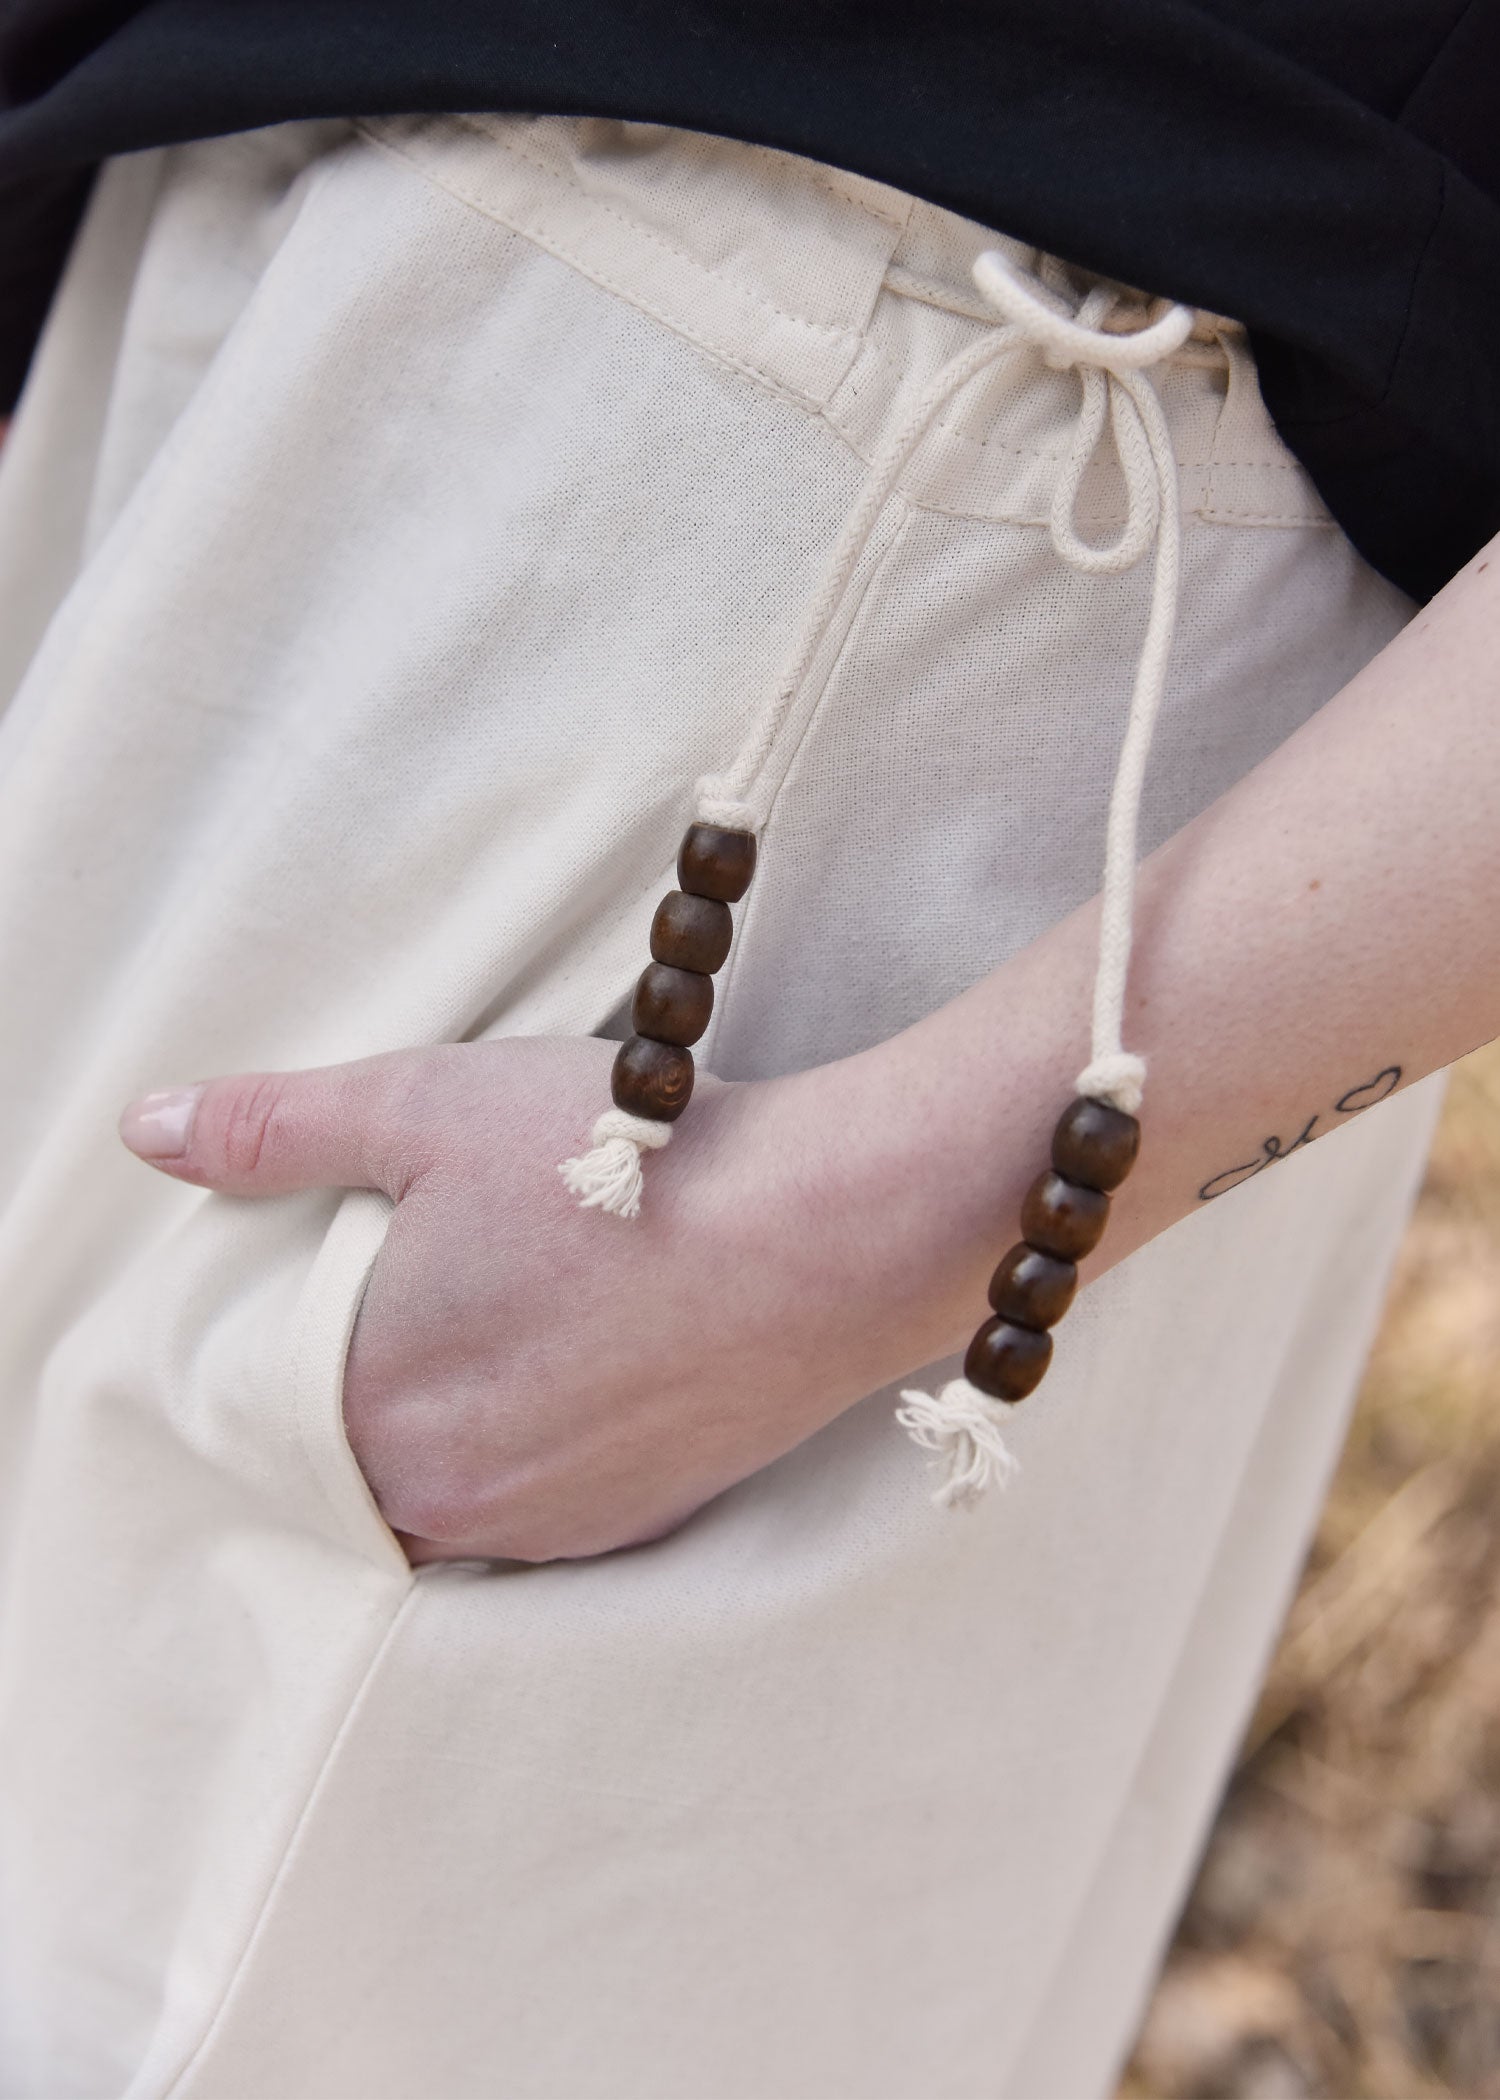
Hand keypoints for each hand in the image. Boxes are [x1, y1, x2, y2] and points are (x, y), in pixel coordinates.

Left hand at [117, 1038, 927, 1562]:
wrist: (826, 1233)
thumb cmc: (621, 1161)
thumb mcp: (425, 1106)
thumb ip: (274, 1127)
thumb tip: (149, 1131)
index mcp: (372, 1408)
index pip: (273, 1400)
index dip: (297, 1333)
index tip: (345, 1273)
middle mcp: (450, 1495)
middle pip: (363, 1452)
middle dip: (376, 1382)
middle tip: (436, 1285)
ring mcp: (551, 1522)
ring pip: (456, 1487)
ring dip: (461, 1422)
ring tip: (514, 1316)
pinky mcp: (641, 1523)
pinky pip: (547, 1504)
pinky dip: (544, 1445)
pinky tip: (586, 1361)